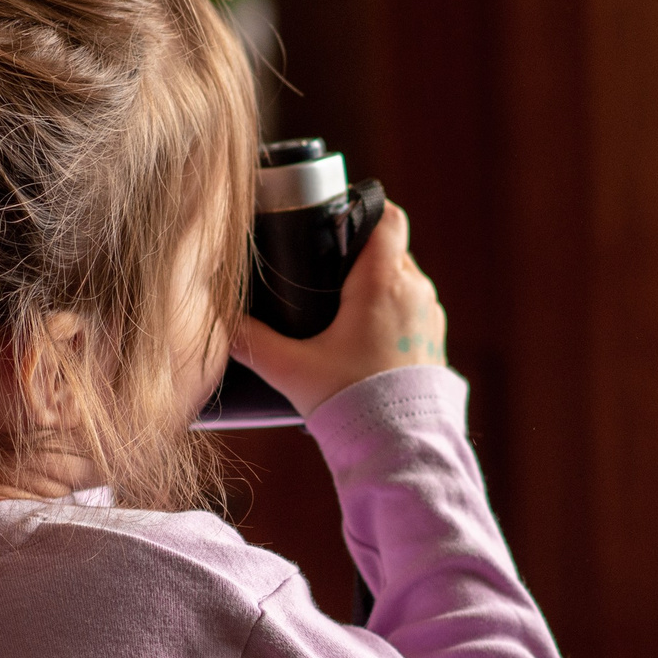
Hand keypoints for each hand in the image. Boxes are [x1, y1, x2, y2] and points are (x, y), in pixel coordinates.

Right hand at [233, 200, 446, 417]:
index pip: (387, 217)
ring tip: (342, 308)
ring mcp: (430, 316)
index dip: (363, 208)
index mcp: (383, 282)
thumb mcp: (292, 369)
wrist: (402, 448)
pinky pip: (413, 309)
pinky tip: (365, 337)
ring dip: (377, 285)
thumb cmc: (350, 402)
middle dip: (359, 254)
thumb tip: (221, 322)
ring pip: (403, 279)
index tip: (338, 219)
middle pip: (389, 249)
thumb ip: (252, 342)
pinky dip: (392, 312)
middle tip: (324, 271)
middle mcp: (415, 290)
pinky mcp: (435, 341)